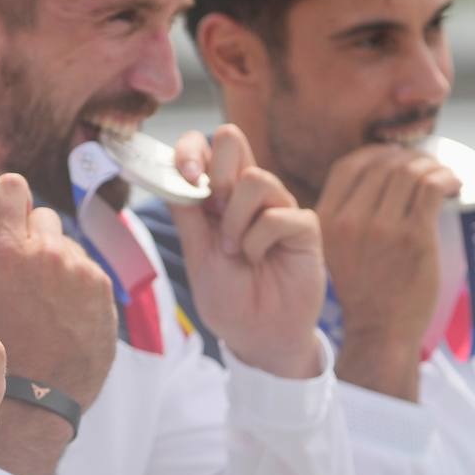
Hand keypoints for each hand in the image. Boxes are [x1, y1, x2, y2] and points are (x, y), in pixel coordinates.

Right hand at [0, 173, 116, 474]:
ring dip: (56, 265)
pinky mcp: (104, 290)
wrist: (34, 402)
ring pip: (66, 247)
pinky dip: (77, 288)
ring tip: (45, 302)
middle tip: (23, 269)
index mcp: (7, 249)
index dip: (7, 198)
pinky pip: (87, 273)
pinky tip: (64, 316)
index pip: (11, 188)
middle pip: (42, 217)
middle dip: (32, 237)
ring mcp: (80, 271)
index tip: (5, 210)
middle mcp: (47, 252)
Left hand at [171, 125, 324, 378]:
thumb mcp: (197, 255)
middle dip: (217, 173)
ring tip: (236, 251)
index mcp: (216, 195)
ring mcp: (277, 205)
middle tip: (216, 212)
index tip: (187, 178)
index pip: (202, 146)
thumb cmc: (228, 297)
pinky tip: (259, 259)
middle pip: (231, 139)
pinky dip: (260, 240)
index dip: (189, 150)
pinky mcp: (303, 226)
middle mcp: (246, 193)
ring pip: (256, 178)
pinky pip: (280, 215)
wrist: (258, 335)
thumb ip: (187, 215)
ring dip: (236, 220)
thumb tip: (171, 176)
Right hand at [317, 143, 461, 399]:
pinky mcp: (413, 237)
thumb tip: (373, 183)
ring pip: (409, 172)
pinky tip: (454, 184)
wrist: (380, 331)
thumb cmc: (363, 292)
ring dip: (431, 166)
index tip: (395, 158)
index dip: (376, 153)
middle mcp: (350, 219)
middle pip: (383, 164)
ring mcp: (382, 227)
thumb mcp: (334, 250)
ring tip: (443, 175)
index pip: (349, 165)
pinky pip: (431, 189)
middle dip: (410, 158)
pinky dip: (445, 179)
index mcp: (326, 219)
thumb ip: (343, 218)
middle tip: (427, 167)